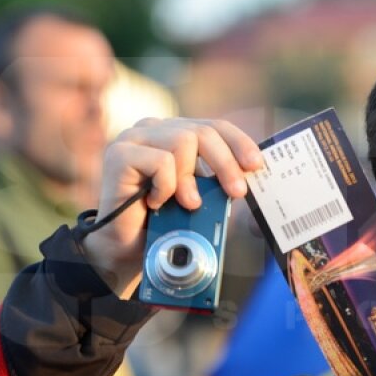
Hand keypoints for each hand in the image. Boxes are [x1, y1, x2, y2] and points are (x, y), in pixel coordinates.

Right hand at [82, 118, 263, 296]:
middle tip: (237, 192)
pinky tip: (156, 202)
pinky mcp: (118, 154)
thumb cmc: (164, 222)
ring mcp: (132, 138)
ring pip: (183, 142)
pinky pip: (161, 161)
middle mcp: (152, 129)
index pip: (213, 125)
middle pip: (202, 131)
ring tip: (188, 204)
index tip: (256, 165)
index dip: (238, 142)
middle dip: (225, 163)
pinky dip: (167, 186)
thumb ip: (216, 177)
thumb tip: (250, 171)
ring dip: (192, 179)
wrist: (126, 250)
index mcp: (173, 132)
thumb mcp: (200, 194)